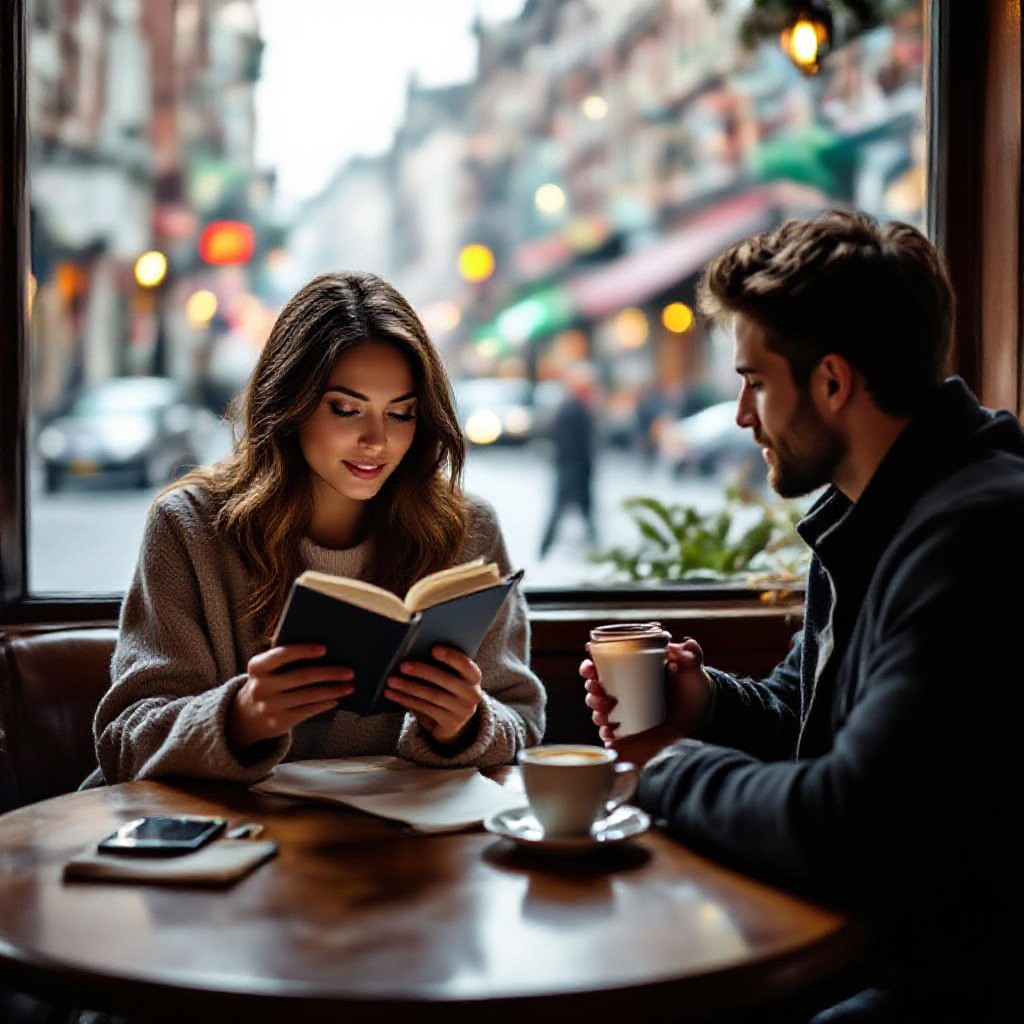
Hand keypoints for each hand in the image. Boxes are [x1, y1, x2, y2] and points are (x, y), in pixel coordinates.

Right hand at [228, 644, 354, 751]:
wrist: (248, 715)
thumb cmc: (269, 681)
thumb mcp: (268, 668)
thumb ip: (286, 656)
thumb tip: (325, 649)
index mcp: (257, 666)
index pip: (281, 655)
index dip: (303, 651)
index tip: (325, 648)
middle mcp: (260, 687)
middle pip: (302, 677)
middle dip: (329, 673)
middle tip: (350, 671)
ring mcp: (269, 707)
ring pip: (308, 696)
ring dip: (333, 691)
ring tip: (350, 686)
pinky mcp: (278, 723)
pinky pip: (307, 711)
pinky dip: (324, 704)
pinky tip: (336, 699)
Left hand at [385, 646, 482, 745]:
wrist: (453, 720)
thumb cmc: (447, 687)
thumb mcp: (451, 675)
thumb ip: (441, 664)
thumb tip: (414, 650)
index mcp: (474, 677)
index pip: (466, 665)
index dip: (451, 657)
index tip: (433, 649)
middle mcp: (472, 694)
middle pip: (446, 681)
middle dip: (423, 671)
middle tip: (403, 665)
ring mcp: (462, 711)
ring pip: (432, 696)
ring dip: (409, 687)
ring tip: (392, 681)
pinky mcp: (450, 723)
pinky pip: (425, 709)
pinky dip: (406, 700)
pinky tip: (393, 694)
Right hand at [581, 637, 713, 766]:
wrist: (703, 712)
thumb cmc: (692, 685)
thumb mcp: (692, 668)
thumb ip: (692, 655)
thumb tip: (687, 644)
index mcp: (629, 671)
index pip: (600, 667)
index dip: (589, 668)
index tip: (590, 669)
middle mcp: (622, 691)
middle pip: (595, 690)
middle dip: (591, 691)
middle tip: (599, 692)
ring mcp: (625, 712)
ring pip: (599, 711)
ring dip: (596, 712)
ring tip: (605, 713)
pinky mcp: (630, 732)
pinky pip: (611, 733)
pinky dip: (606, 733)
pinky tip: (610, 732)